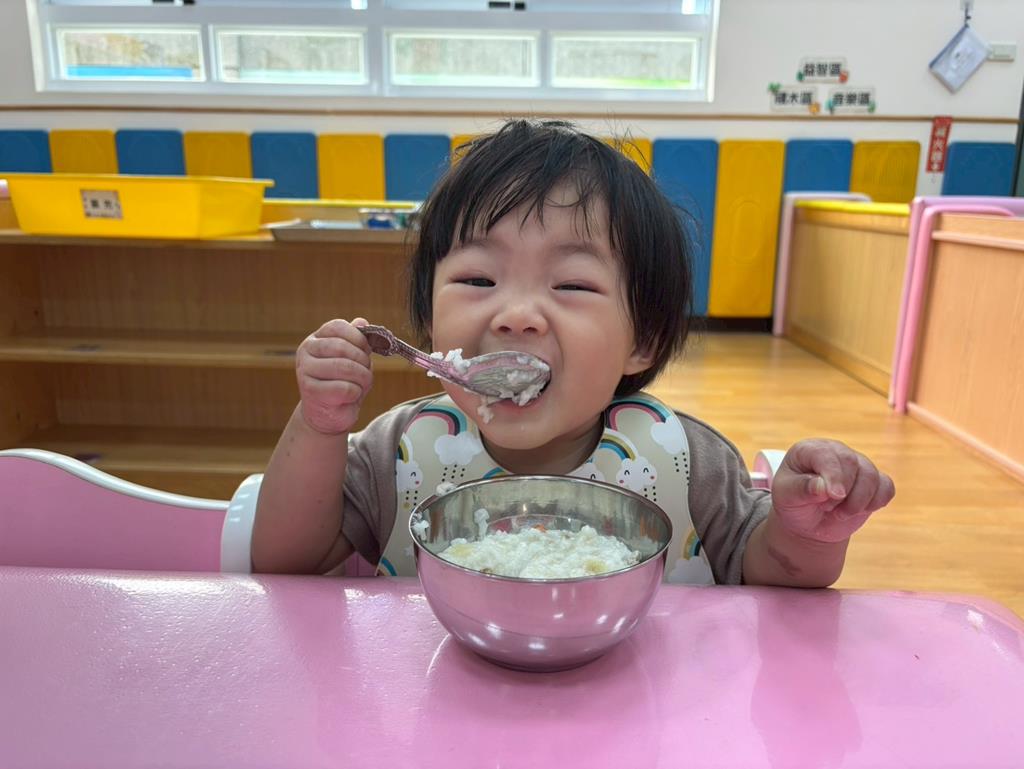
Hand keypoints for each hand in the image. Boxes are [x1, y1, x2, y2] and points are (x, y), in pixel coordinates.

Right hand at [296, 318, 372, 435]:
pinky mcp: (311, 392)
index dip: (358, 338)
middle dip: (363, 361)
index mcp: (315, 339)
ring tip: (361, 385)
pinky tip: (351, 396)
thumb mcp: (352, 358)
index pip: (338, 327)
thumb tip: (361, 322)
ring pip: (346, 367)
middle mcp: (306, 352)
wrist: (328, 414)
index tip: (366, 350)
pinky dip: (356, 393)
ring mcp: (305, 371)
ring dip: (362, 378)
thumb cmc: (342, 383)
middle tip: (366, 372)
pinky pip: (345, 388)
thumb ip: (356, 340)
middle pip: (342, 347)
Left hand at [770, 439, 894, 543]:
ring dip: (857, 503)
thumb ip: (802, 489)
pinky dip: (875, 503)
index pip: (827, 455)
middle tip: (826, 508)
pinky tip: (857, 511)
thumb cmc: (793, 504)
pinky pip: (886, 488)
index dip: (833, 475)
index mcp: (809, 450)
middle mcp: (836, 451)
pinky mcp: (874, 481)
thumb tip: (823, 486)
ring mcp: (857, 464)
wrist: (808, 521)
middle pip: (853, 463)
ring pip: (872, 477)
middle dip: (843, 493)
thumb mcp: (787, 497)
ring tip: (837, 513)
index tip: (834, 496)